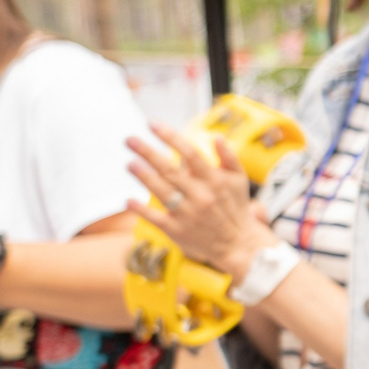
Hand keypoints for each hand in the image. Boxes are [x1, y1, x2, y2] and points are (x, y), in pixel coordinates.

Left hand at [125, 123, 274, 281]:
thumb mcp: (239, 180)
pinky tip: (128, 200)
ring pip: (162, 192)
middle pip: (170, 170)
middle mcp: (200, 196)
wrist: (237, 244)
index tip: (152, 124)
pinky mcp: (177, 230)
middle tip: (129, 139)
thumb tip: (217, 136)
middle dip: (148, 153)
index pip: (190, 153)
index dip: (170, 137)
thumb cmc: (235, 207)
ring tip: (129, 163)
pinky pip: (156, 218)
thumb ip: (229, 157)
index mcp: (214, 180)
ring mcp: (188, 214)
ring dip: (144, 177)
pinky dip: (142, 210)